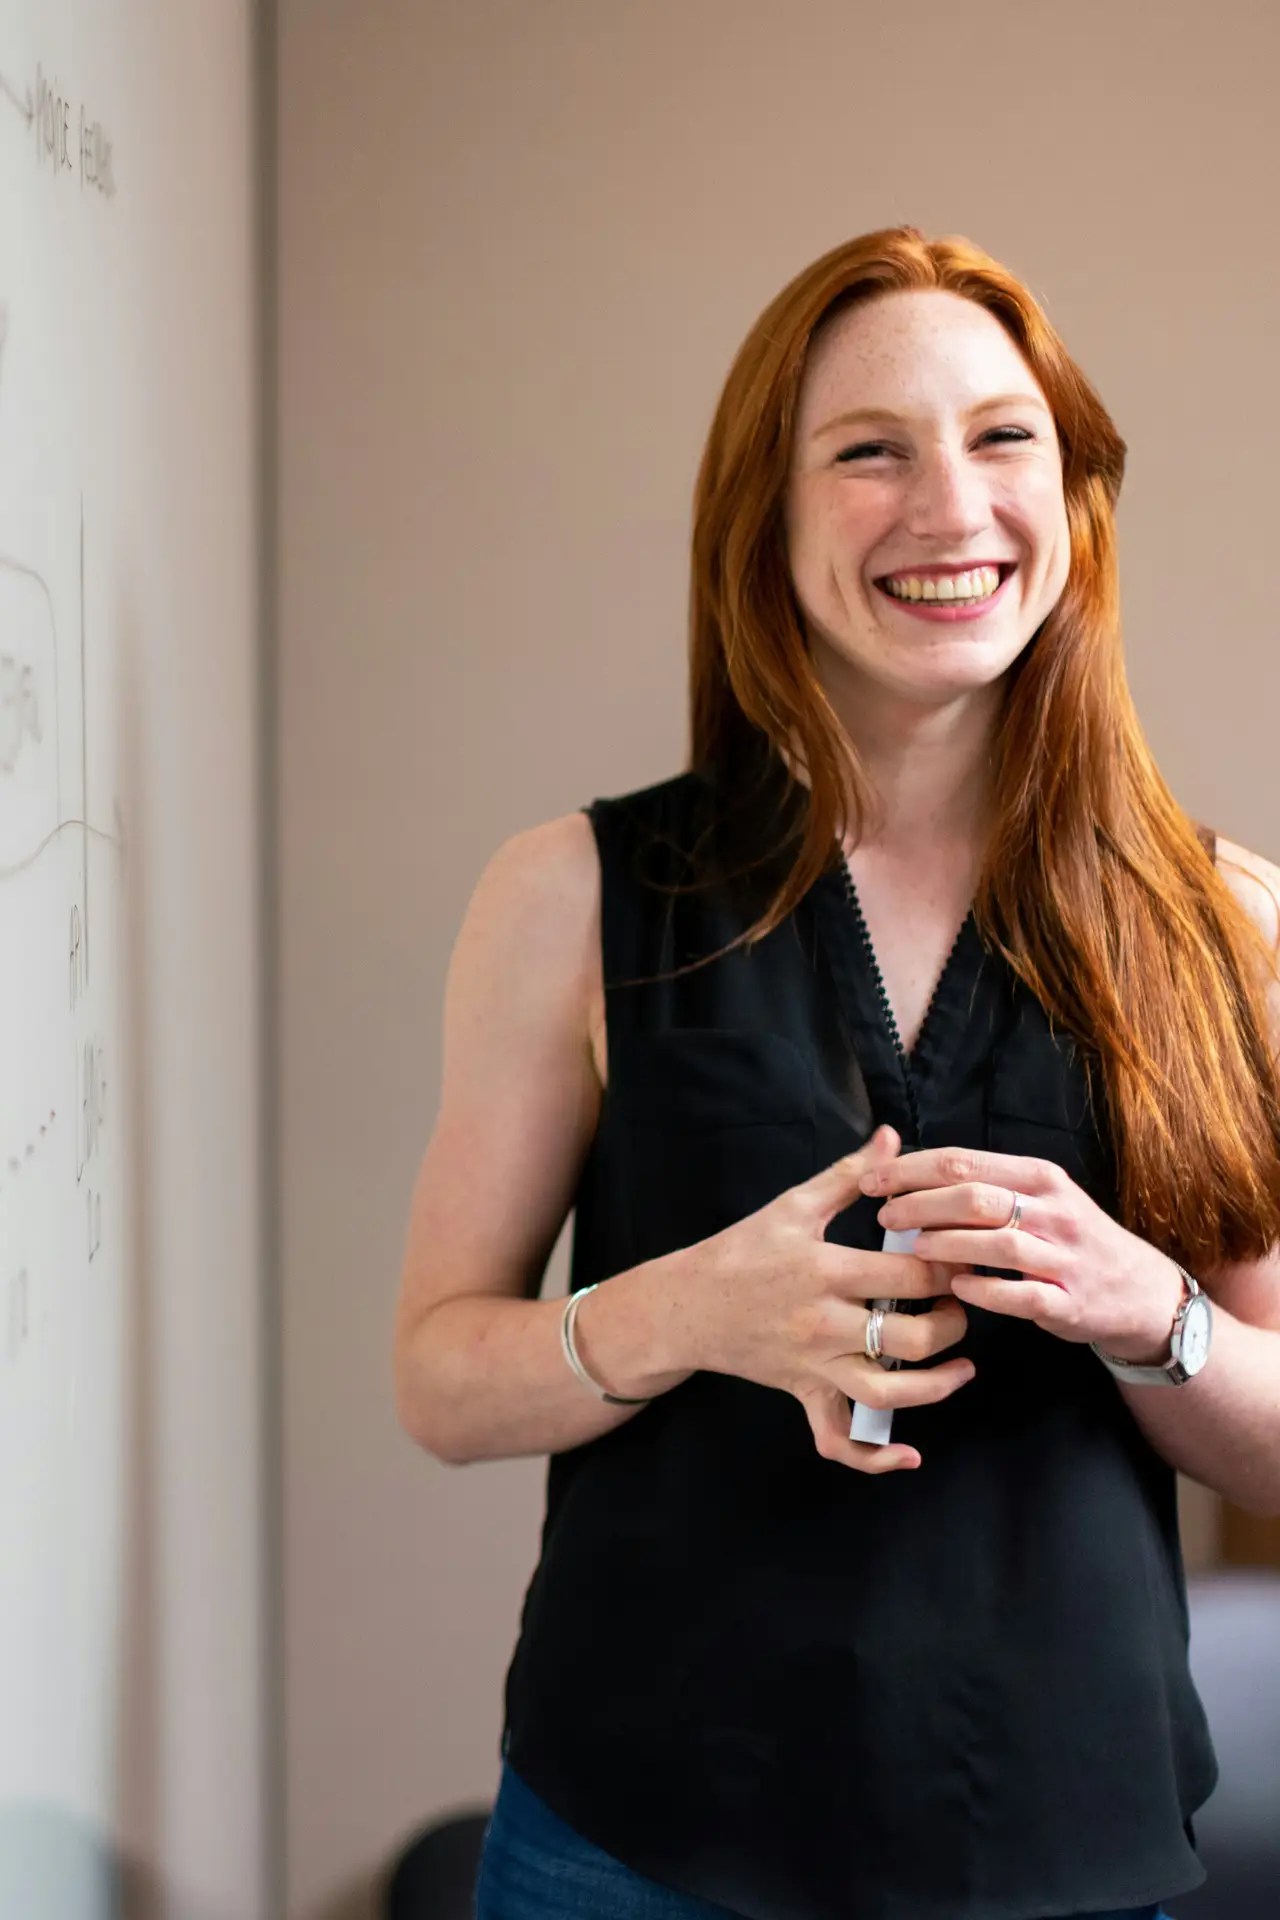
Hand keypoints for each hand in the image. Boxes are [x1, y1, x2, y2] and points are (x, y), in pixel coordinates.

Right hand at [684, 1123, 975, 1473]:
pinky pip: (839, 1440)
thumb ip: (849, 1175)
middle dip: (953, 1323)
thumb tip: (892, 1137)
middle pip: (911, 1339)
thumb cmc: (741, 1250)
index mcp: (825, 1270)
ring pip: (888, 1394)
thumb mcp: (793, 1205)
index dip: (950, 1267)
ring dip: (937, 1387)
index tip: (968, 1256)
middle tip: (963, 1303)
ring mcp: (814, 1366)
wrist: (685, 1306)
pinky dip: (874, 1458)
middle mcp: (823, 1324)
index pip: (909, 1276)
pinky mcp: (804, 1394)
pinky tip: (909, 1455)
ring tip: (962, 1366)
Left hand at [859, 1146, 1185, 1360]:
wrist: (1139, 1291)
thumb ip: (986, 1185)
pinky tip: (956, 1287)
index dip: (911, 1169)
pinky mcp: (1069, 1301)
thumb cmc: (1071, 1240)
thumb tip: (912, 1175)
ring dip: (948, 1243)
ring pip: (998, 1242)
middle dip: (920, 1204)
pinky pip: (1022, 1294)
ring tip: (913, 1248)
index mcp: (1039, 1177)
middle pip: (975, 1196)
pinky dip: (985, 1290)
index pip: (963, 1162)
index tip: (873, 1180)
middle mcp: (1054, 1210)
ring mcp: (1064, 1257)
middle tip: (885, 1215)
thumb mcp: (1039, 1198)